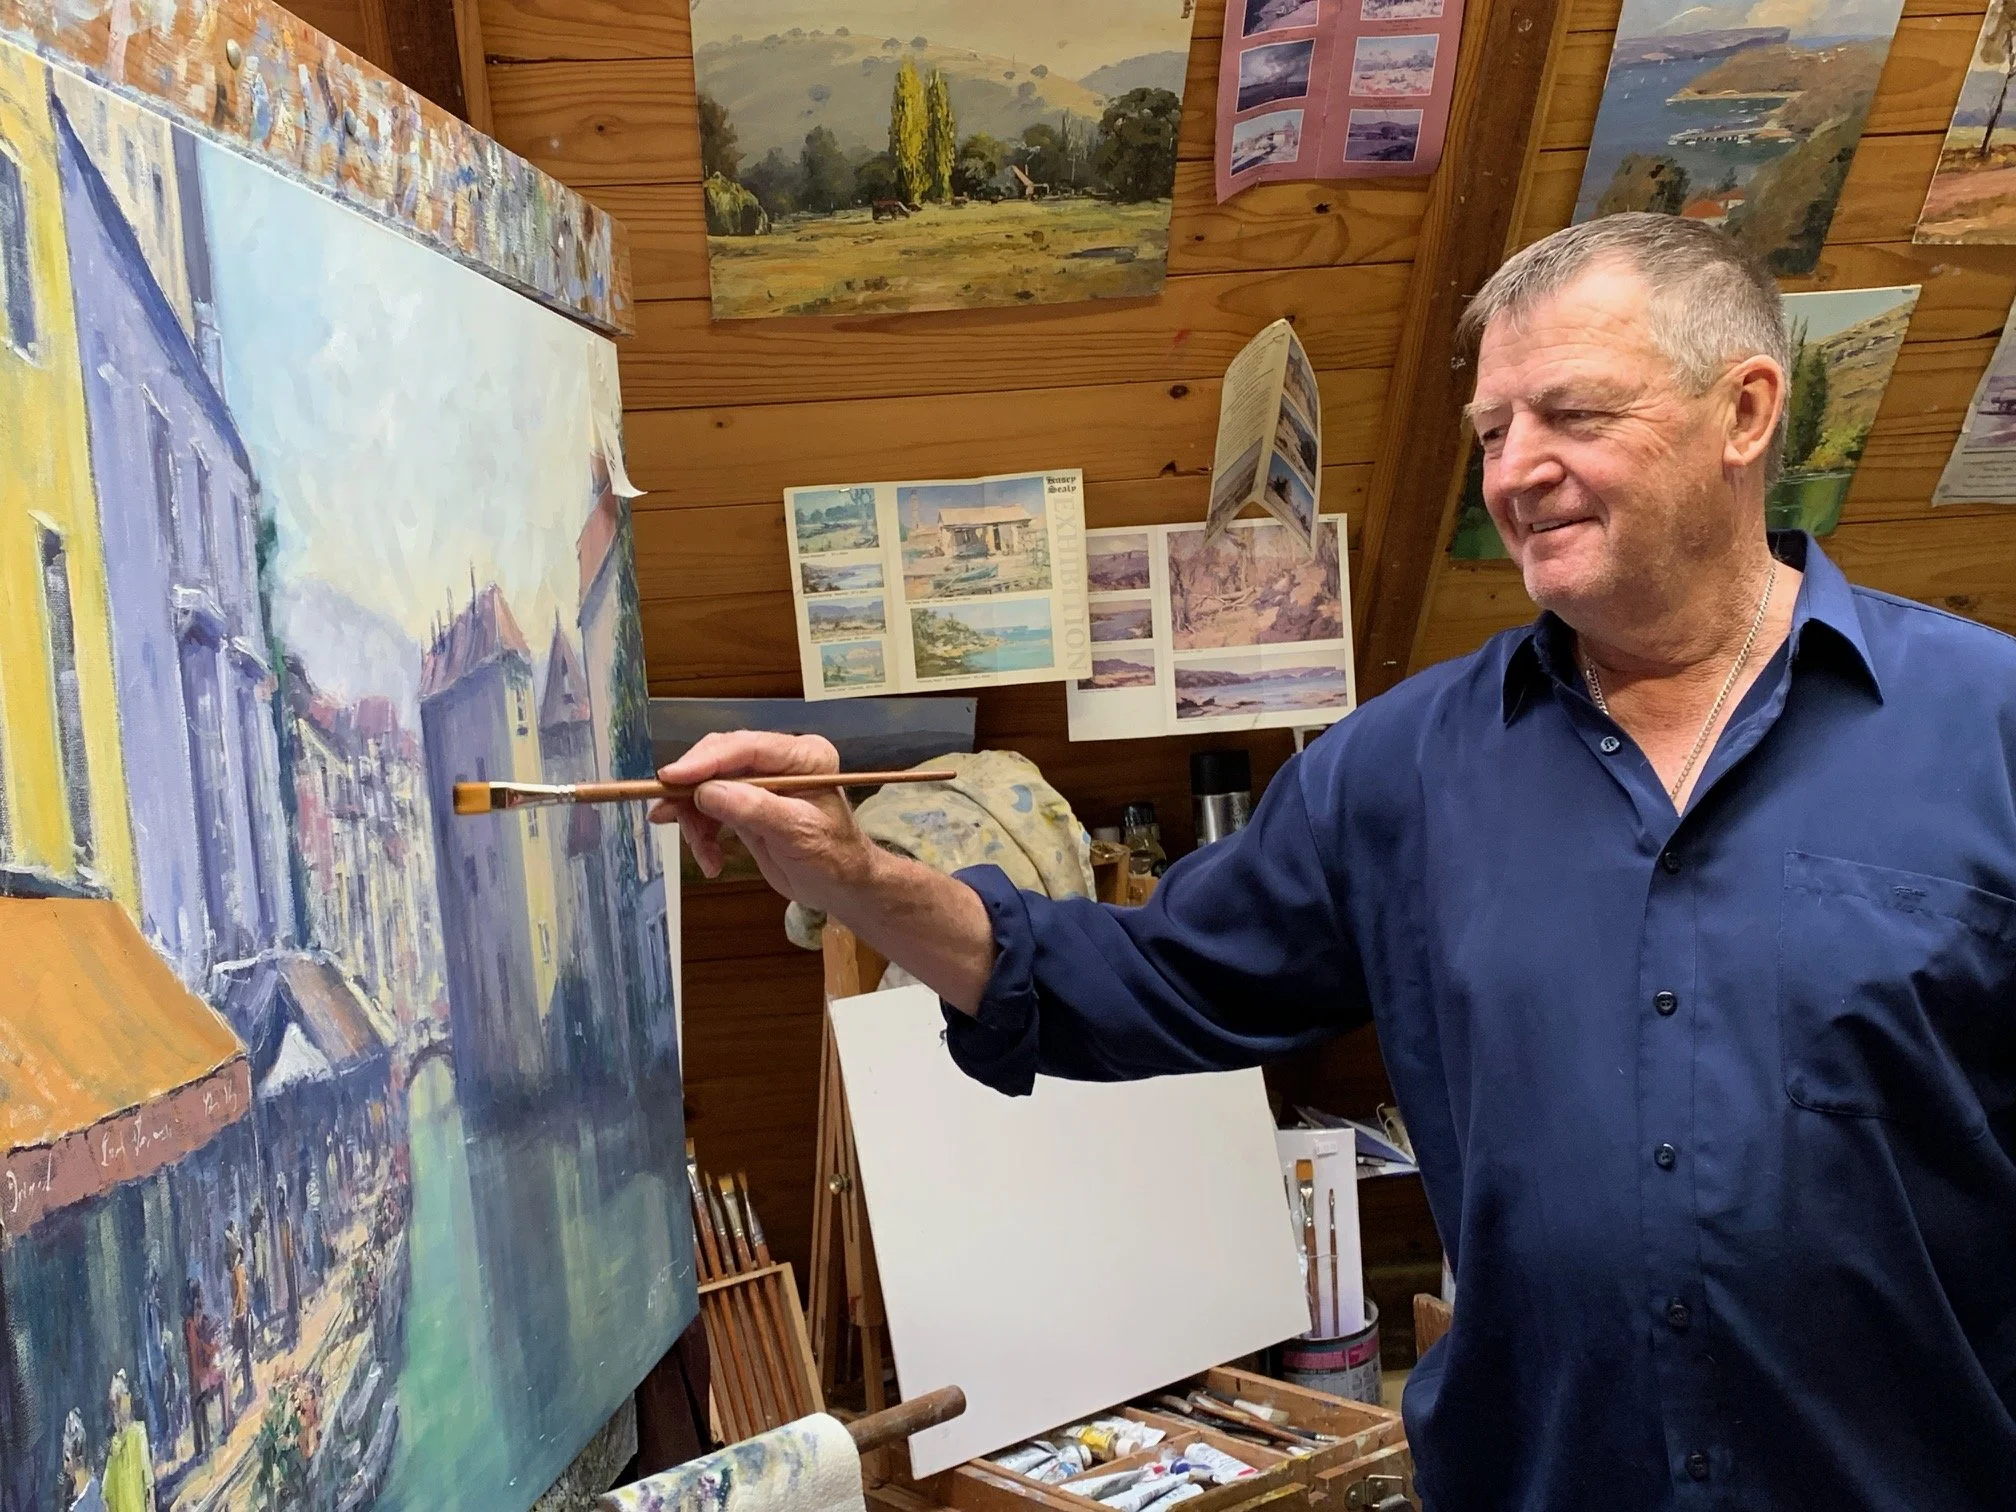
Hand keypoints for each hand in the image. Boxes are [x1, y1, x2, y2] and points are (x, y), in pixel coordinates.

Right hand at [649, 730, 881, 914]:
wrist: (840, 885)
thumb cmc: (832, 858)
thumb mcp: (797, 834)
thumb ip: (754, 810)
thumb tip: (707, 791)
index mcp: (804, 756)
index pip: (747, 747)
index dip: (706, 760)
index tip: (672, 777)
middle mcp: (781, 761)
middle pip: (720, 761)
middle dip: (692, 792)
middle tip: (668, 814)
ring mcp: (762, 781)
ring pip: (707, 785)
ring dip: (695, 820)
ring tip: (705, 853)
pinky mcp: (746, 801)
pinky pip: (709, 807)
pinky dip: (701, 831)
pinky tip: (709, 857)